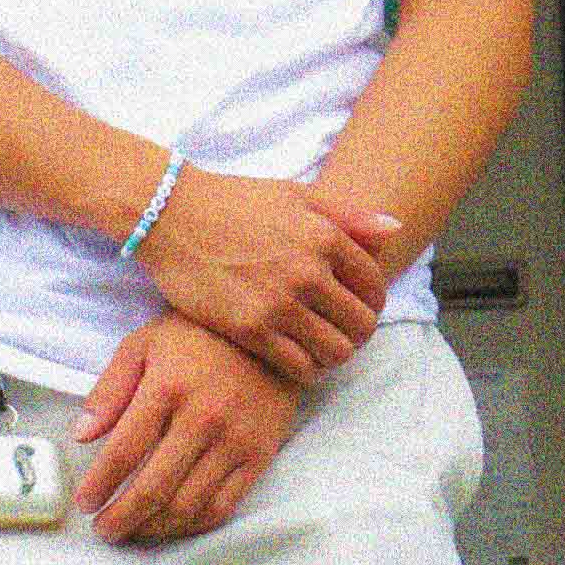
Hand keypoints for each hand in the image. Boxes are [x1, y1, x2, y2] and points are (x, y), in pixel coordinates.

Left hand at [71, 316, 302, 544]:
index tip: (85, 503)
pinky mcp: (259, 455)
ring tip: (134, 531)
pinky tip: (172, 525)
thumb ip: (109, 390)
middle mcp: (203, 418)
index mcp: (167, 388)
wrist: (269, 330)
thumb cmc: (198, 336)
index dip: (99, 485)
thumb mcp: (143, 345)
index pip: (124, 452)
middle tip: (104, 530)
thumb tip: (82, 435)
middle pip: (154, 488)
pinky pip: (223, 505)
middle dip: (121, 518)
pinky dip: (193, 525)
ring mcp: (235, 440)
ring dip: (154, 528)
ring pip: (188, 506)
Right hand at [136, 166, 397, 381]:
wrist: (169, 215)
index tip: (359, 308)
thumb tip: (395, 228)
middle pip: (361, 324)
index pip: (374, 286)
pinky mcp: (250, 329)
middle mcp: (308, 272)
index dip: (373, 302)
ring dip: (335, 354)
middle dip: (358, 333)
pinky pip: (298, 366)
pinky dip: (307, 369)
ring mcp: (278, 303)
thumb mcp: (295, 195)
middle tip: (343, 334)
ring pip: (335, 351)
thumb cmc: (234, 202)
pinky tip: (297, 359)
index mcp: (325, 236)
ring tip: (322, 348)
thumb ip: (348, 213)